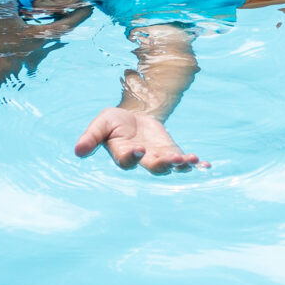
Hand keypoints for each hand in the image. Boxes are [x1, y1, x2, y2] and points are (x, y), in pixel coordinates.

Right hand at [0, 6, 87, 65]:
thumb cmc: (2, 47)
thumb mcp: (2, 22)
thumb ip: (5, 6)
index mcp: (44, 34)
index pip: (68, 23)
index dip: (80, 14)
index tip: (91, 7)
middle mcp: (45, 44)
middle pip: (63, 29)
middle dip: (70, 17)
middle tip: (77, 8)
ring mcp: (37, 52)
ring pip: (53, 36)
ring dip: (57, 26)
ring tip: (58, 15)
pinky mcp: (29, 57)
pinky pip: (42, 42)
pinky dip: (44, 33)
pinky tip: (36, 29)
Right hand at [75, 108, 203, 172]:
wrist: (132, 118)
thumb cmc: (113, 123)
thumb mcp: (101, 124)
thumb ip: (91, 138)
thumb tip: (77, 151)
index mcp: (123, 155)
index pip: (127, 160)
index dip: (133, 156)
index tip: (139, 149)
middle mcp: (143, 160)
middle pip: (153, 167)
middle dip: (163, 164)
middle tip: (172, 160)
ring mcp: (159, 158)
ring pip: (171, 165)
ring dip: (181, 165)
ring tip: (191, 160)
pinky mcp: (172, 151)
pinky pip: (184, 161)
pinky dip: (195, 165)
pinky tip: (206, 165)